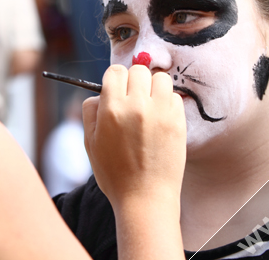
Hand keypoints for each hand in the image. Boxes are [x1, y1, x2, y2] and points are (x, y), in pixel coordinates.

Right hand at [82, 64, 186, 208]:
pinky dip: (168, 102)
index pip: (116, 71)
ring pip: (160, 78)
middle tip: (134, 98)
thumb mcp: (90, 143)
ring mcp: (160, 112)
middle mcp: (137, 106)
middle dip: (135, 81)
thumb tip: (99, 93)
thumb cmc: (114, 173)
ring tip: (150, 104)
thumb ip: (90, 111)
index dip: (115, 79)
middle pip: (138, 70)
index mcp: (111, 109)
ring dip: (154, 87)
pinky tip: (161, 118)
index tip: (118, 89)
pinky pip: (174, 96)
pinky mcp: (178, 121)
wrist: (145, 198)